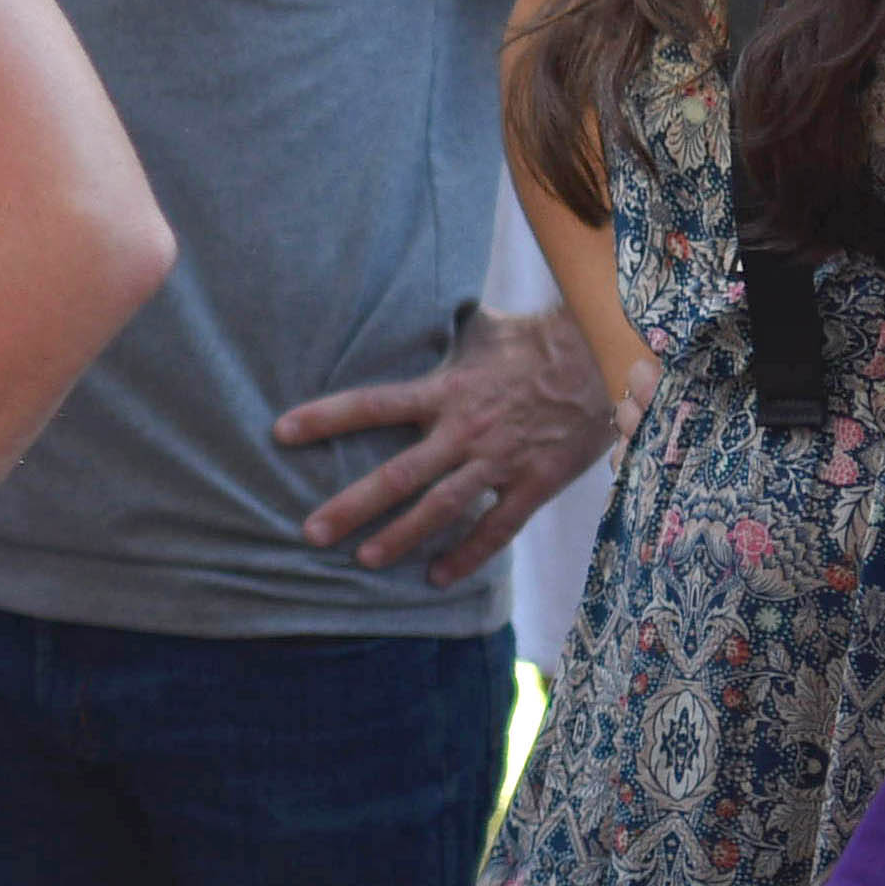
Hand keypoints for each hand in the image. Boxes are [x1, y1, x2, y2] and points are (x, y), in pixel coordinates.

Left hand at [288, 307, 617, 584]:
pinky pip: (497, 528)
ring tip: (363, 561)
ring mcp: (499, 461)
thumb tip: (404, 308)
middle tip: (312, 531)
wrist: (603, 358)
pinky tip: (437, 577)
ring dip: (400, 537)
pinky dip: (467, 555)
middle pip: (399, 474)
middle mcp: (465, 430)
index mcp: (445, 390)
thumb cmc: (535, 341)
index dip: (326, 418)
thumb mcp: (479, 331)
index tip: (281, 432)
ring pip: (441, 508)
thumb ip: (439, 335)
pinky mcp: (535, 482)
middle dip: (353, 505)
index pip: (372, 404)